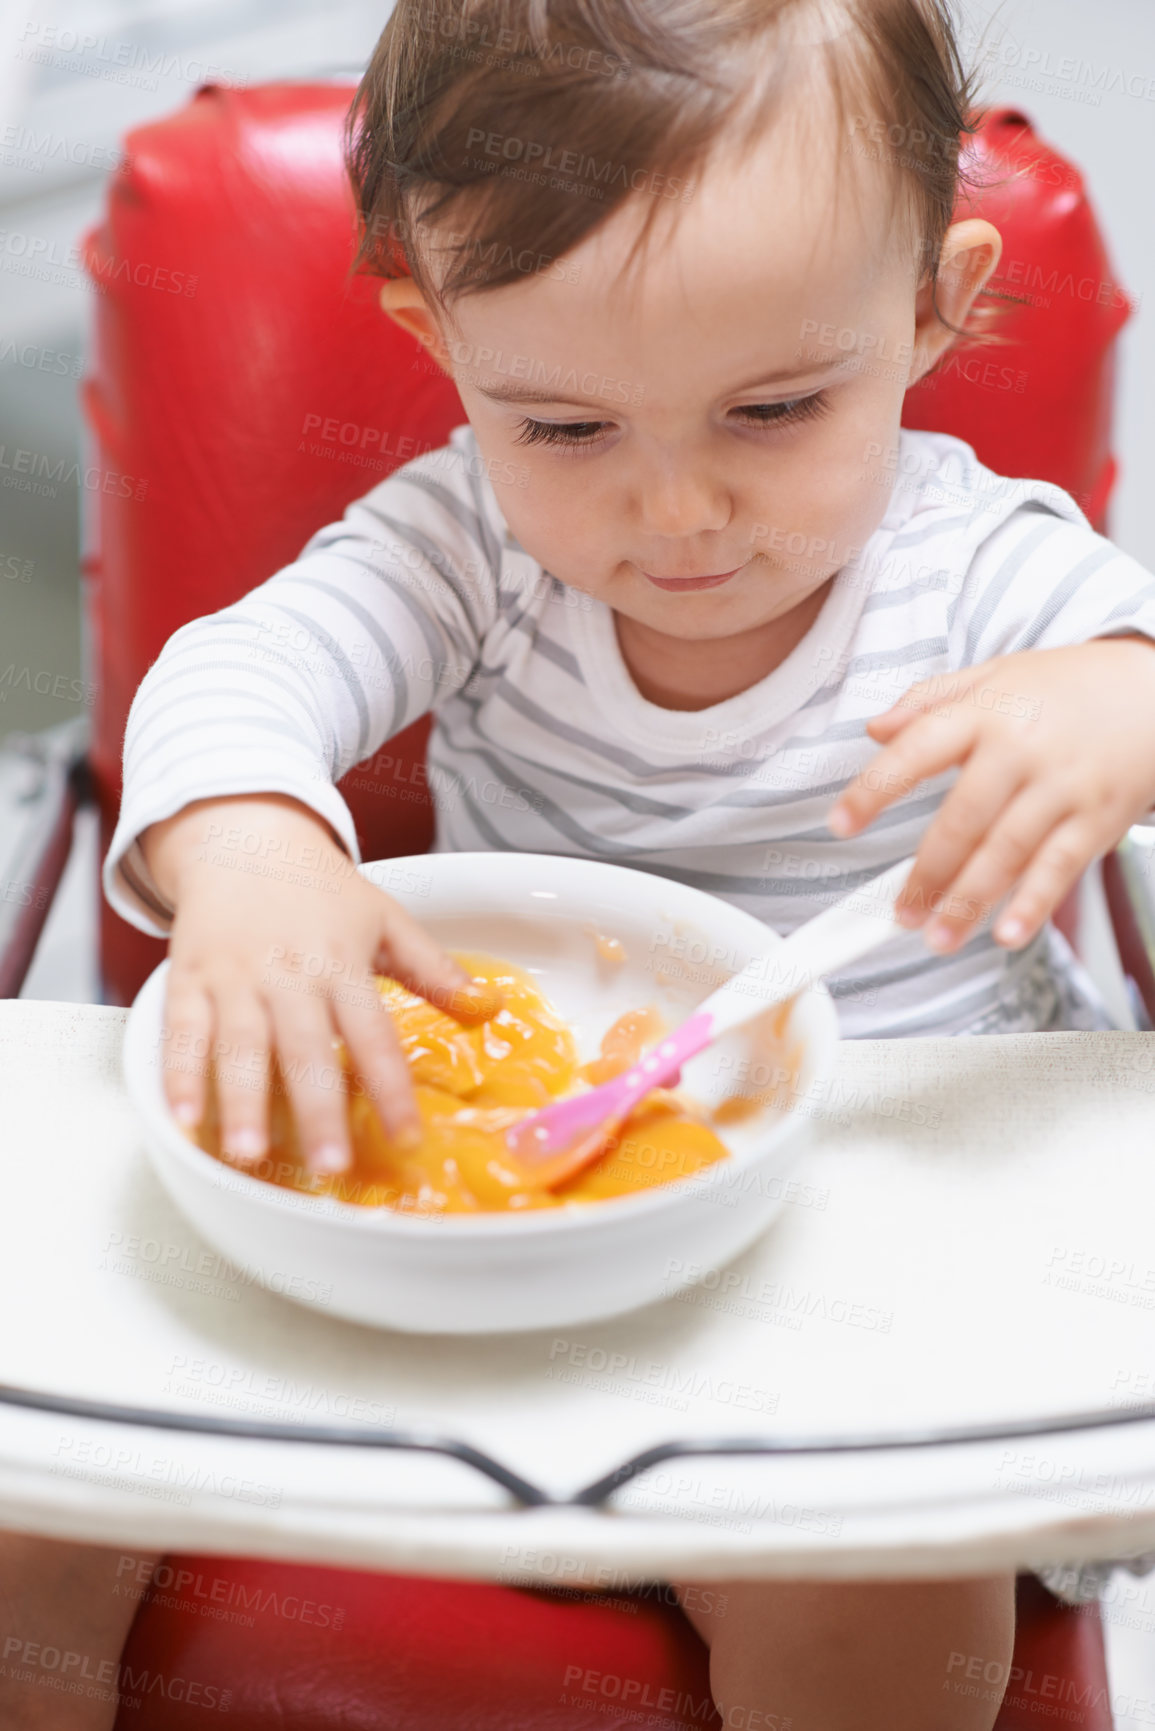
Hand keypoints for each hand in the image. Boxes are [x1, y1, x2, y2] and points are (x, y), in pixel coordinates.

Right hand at [141, 794, 496, 1174]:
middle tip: (328, 1164)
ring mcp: (235, 978)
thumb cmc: (317, 886)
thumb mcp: (384, 918)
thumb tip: (488, 1007)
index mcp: (342, 964)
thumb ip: (432, 969)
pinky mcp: (189, 979)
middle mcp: (289, 975)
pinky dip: (177, 1077)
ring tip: (247, 1154)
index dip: (391, 1089)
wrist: (242, 835)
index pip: (374, 1035)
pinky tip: (182, 1120)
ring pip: (238, 1047)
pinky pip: (180, 1033)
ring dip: (242, 1102)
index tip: (407, 1138)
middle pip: (305, 1049)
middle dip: (316, 1110)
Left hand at [826, 637, 1154, 952]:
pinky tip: (1006, 933)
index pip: (917, 750)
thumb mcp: (995, 674)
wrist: (1153, 689)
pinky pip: (1060, 868)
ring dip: (968, 902)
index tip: (840, 824)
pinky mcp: (1097, 819)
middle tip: (899, 913)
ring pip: (1007, 852)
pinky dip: (1033, 905)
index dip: (874, 790)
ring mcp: (1061, 787)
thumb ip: (929, 700)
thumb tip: (875, 728)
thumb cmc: (1066, 687)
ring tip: (936, 936)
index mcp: (986, 712)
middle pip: (962, 819)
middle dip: (927, 873)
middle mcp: (1021, 751)